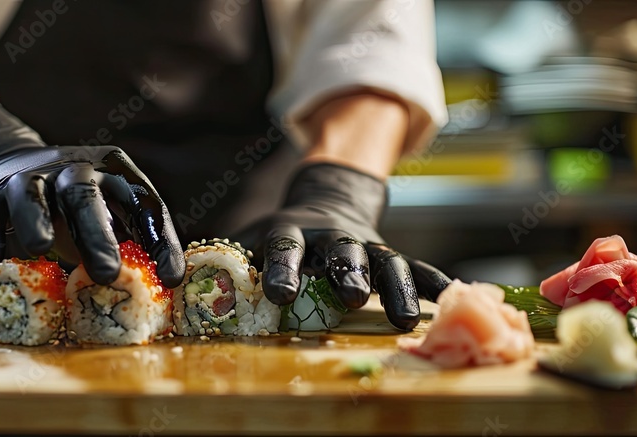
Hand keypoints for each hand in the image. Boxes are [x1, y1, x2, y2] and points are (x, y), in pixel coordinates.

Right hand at [0, 100, 184, 286]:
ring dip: (36, 219)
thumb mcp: (110, 213)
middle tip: (108, 273)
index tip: (172, 278)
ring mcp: (30, 177)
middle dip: (97, 234)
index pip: (144, 203)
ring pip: (31, 194)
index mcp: (115, 173)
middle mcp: (73, 169)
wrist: (10, 164)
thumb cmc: (76, 206)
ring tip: (41, 248)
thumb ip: (131, 242)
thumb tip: (163, 290)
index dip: (161, 241)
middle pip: (84, 194)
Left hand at [239, 163, 450, 330]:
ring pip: (384, 260)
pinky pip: (414, 265)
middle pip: (342, 249)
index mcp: (290, 231)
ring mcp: (365, 243)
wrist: (326, 203)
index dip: (281, 268)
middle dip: (347, 272)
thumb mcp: (249, 240)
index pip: (284, 246)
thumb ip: (226, 262)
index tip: (279, 294)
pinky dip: (432, 279)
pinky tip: (451, 294)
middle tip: (352, 298)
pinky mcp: (389, 254)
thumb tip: (185, 283)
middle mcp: (331, 235)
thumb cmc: (279, 237)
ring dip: (395, 287)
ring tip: (404, 318)